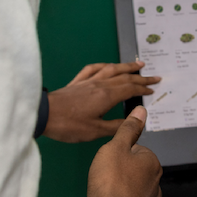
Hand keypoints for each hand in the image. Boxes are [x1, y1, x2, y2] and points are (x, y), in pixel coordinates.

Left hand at [44, 62, 159, 142]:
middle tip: (154, 77)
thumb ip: (116, 126)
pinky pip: (93, 69)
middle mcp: (99, 84)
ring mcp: (87, 81)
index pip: (130, 88)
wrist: (43, 115)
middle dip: (140, 77)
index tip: (153, 90)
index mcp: (106, 96)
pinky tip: (107, 66)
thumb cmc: (68, 125)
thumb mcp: (95, 131)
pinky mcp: (77, 82)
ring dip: (125, 66)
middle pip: (124, 77)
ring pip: (111, 69)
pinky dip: (104, 65)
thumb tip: (135, 121)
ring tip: (137, 64)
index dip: (143, 88)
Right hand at [65, 107, 162, 196]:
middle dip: (119, 173)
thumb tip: (142, 110)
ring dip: (119, 192)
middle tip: (103, 179)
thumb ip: (128, 129)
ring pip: (132, 191)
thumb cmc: (111, 182)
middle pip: (134, 171)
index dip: (118, 154)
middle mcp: (156, 183)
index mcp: (152, 163)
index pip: (136, 150)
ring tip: (103, 196)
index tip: (107, 162)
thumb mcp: (115, 147)